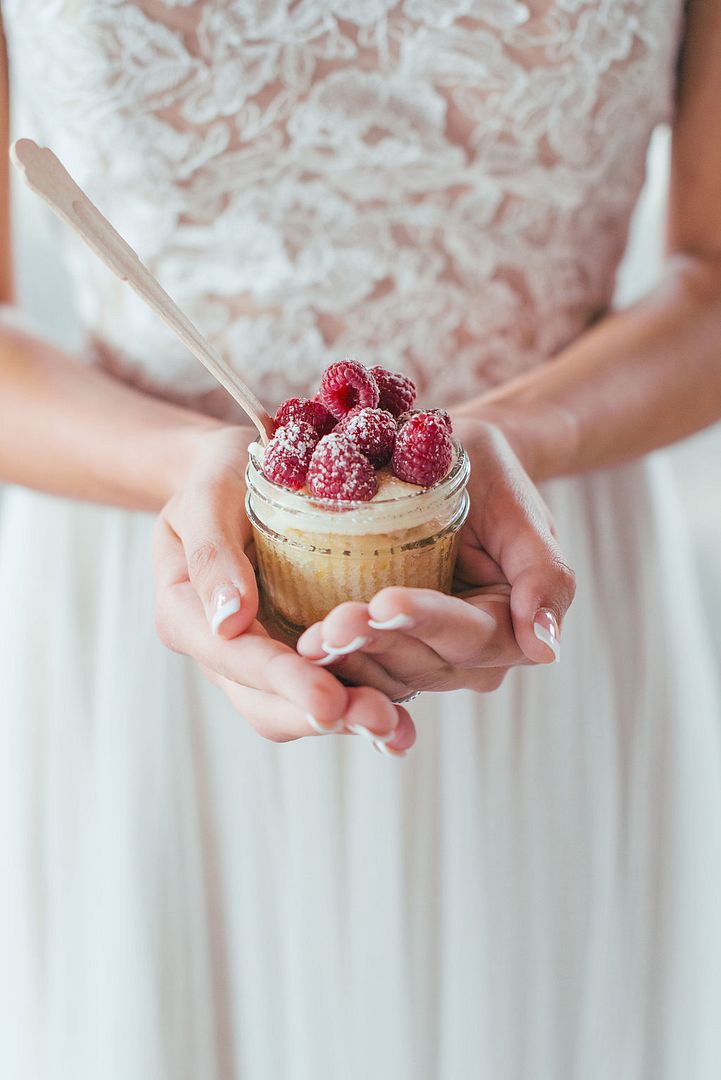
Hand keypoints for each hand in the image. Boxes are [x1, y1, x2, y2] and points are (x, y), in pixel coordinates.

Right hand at [152, 426, 414, 752]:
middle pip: (265, 704)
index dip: (282, 680)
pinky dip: (361, 708)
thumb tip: (228, 619)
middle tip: (380, 720)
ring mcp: (261, 658)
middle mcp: (222, 649)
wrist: (237, 471)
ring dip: (348, 721)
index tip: (327, 698)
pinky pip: (326, 691)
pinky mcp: (299, 655)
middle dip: (322, 716)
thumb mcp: (205, 494)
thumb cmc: (218, 475)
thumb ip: (211, 553)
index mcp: (186, 613)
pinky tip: (402, 724)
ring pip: (296, 711)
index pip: (234, 657)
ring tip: (398, 729)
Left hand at [296, 419, 574, 697]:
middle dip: (374, 646)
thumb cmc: (491, 476)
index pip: (469, 634)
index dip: (425, 621)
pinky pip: (359, 672)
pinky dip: (332, 667)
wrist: (452, 464)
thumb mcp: (521, 511)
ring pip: (386, 677)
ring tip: (306, 641)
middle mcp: (468, 658)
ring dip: (346, 662)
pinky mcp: (383, 654)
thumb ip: (545, 574)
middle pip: (421, 663)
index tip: (385, 601)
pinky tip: (298, 655)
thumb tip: (546, 650)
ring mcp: (423, 660)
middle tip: (327, 628)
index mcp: (509, 629)